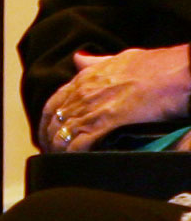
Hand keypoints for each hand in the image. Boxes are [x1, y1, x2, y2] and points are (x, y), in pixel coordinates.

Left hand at [39, 45, 190, 151]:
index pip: (53, 101)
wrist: (174, 72)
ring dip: (59, 149)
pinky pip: (82, 141)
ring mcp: (94, 106)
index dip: (46, 120)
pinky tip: (74, 161)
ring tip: (58, 161)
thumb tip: (80, 59)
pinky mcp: (108, 120)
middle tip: (49, 152)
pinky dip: (74, 153)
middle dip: (48, 138)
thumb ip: (96, 62)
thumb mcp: (118, 58)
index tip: (46, 132)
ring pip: (64, 132)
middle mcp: (83, 92)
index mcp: (84, 77)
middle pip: (54, 119)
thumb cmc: (153, 65)